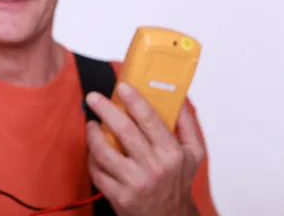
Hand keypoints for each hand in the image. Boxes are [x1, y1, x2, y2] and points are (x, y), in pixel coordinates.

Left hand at [85, 83, 204, 215]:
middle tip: (93, 97)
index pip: (150, 120)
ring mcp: (135, 183)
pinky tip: (93, 150)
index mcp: (172, 153)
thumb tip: (177, 97)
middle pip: (124, 131)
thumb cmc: (178, 181)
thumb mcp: (193, 154)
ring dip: (92, 134)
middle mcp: (154, 167)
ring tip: (91, 124)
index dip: (134, 100)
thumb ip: (187, 124)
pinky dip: (91, 158)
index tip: (122, 86)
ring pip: (104, 151)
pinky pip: (97, 171)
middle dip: (105, 110)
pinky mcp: (119, 197)